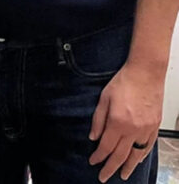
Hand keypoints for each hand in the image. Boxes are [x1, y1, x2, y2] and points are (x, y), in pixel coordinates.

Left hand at [88, 62, 163, 181]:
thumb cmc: (123, 82)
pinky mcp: (154, 126)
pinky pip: (147, 146)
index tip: (93, 162)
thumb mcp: (104, 97)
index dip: (99, 157)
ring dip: (128, 166)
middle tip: (103, 177)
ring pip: (136, 154)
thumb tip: (94, 137)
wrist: (146, 73)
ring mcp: (145, 129)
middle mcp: (133, 129)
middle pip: (120, 155)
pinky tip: (136, 160)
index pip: (106, 146)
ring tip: (122, 175)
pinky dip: (141, 156)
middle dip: (110, 168)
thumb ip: (98, 119)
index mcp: (118, 122)